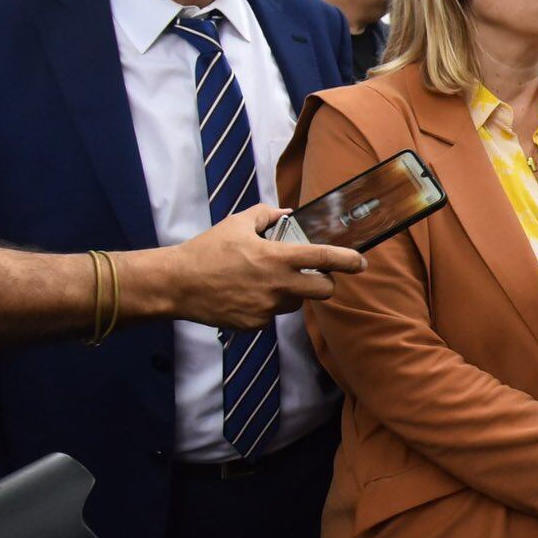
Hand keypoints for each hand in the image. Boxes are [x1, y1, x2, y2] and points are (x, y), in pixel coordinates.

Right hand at [163, 206, 366, 329]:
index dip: (349, 261)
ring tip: (266, 280)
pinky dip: (267, 305)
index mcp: (278, 258)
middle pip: (324, 291)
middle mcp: (278, 286)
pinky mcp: (254, 325)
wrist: (176, 284)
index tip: (361, 262)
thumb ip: (267, 215)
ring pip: (296, 303)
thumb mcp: (237, 223)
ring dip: (292, 293)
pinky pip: (272, 315)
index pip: (325, 259)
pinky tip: (246, 294)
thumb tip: (286, 213)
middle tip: (315, 275)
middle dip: (325, 283)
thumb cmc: (207, 250)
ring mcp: (267, 309)